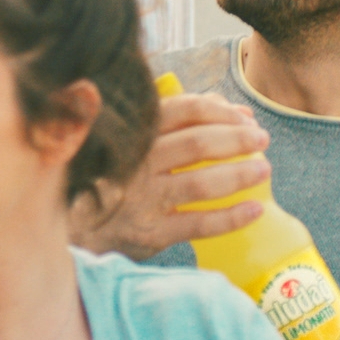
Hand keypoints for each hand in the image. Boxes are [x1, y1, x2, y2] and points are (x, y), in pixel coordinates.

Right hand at [72, 93, 269, 259]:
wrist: (75, 226)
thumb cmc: (112, 176)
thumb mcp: (134, 140)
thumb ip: (176, 119)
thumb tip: (227, 106)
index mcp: (135, 134)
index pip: (184, 110)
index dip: (221, 111)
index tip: (245, 118)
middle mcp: (138, 164)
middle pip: (197, 144)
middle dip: (237, 140)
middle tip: (262, 140)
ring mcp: (145, 200)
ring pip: (201, 184)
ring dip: (239, 175)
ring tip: (263, 170)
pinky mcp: (151, 233)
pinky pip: (198, 224)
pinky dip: (230, 217)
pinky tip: (254, 210)